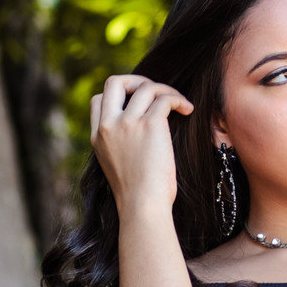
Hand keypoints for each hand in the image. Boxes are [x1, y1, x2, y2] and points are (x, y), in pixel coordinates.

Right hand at [90, 75, 193, 214]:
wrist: (143, 206)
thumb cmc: (139, 196)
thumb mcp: (119, 166)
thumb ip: (122, 145)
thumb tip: (146, 130)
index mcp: (98, 137)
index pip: (99, 99)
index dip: (120, 95)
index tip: (140, 105)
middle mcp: (109, 126)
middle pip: (115, 81)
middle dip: (137, 80)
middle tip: (156, 93)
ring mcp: (128, 123)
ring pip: (146, 87)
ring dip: (166, 91)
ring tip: (180, 104)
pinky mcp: (150, 125)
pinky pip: (165, 99)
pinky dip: (179, 100)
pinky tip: (188, 110)